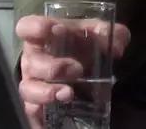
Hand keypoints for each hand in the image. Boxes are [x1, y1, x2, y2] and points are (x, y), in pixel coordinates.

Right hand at [15, 15, 130, 128]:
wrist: (80, 66)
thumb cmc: (81, 44)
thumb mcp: (98, 33)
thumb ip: (110, 33)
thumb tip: (118, 47)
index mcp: (44, 36)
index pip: (27, 27)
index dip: (36, 27)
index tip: (55, 29)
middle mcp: (34, 59)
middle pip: (32, 62)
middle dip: (53, 67)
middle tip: (77, 70)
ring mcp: (33, 82)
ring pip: (28, 89)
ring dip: (46, 93)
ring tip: (67, 94)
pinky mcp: (36, 103)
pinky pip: (31, 112)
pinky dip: (39, 117)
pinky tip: (49, 118)